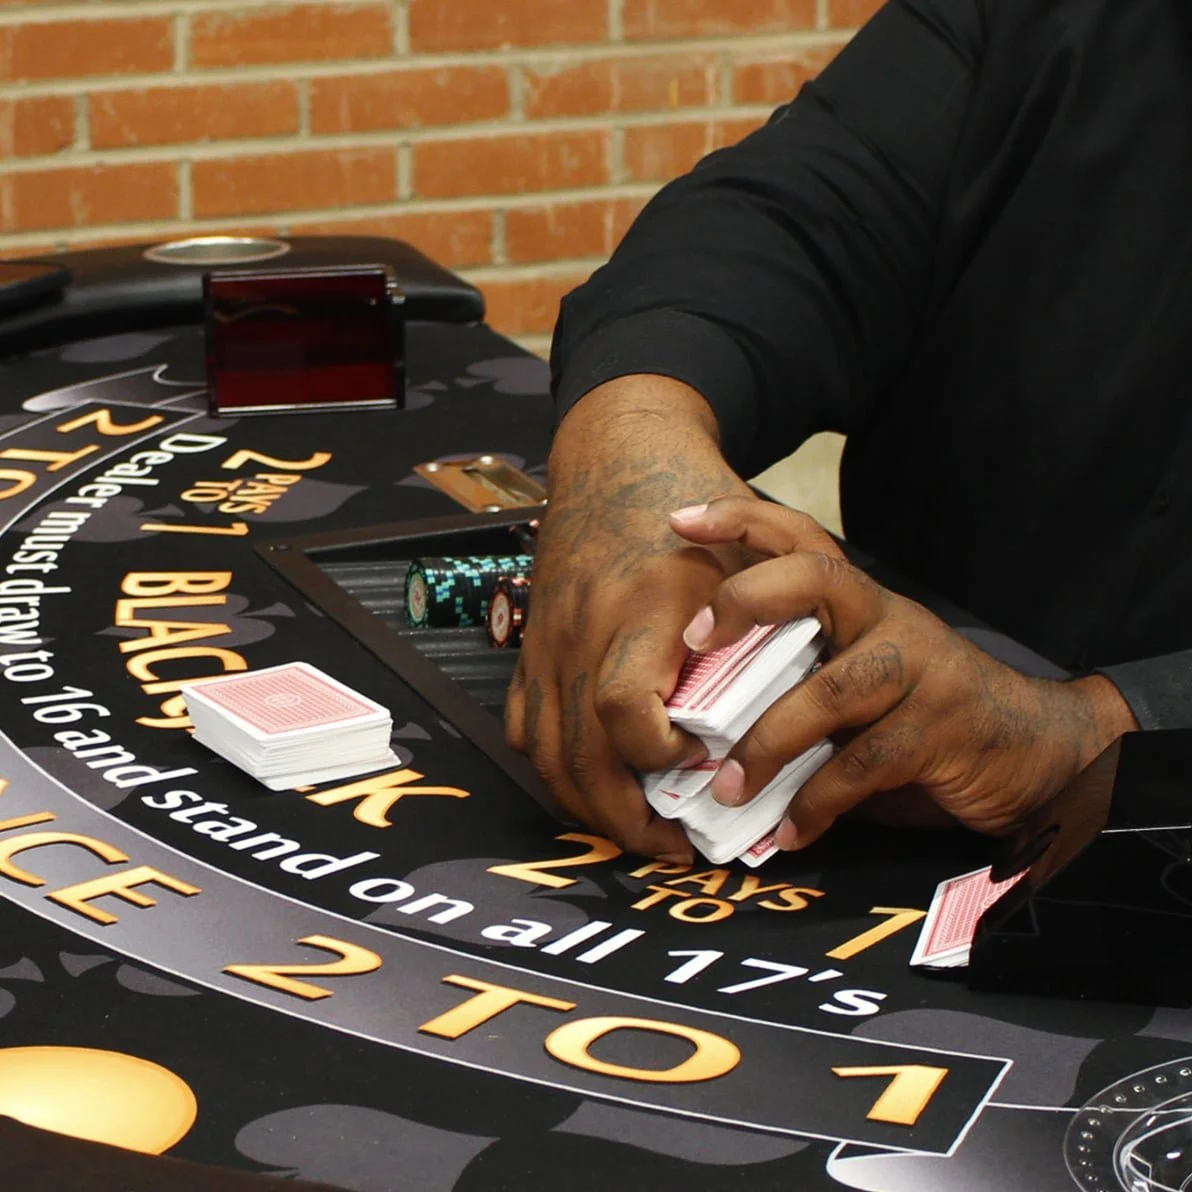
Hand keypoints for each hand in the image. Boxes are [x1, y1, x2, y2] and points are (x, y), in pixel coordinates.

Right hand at [505, 376, 837, 860]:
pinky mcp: (530, 648)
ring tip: (637, 831)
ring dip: (590, 807)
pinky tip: (590, 788)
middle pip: (582, 755)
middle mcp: (582, 635)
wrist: (615, 459)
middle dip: (628, 817)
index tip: (702, 765)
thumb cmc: (688, 510)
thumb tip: (774, 715)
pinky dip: (554, 771)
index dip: (660, 755)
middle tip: (677, 845)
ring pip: (548, 755)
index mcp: (640, 611)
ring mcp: (548, 645)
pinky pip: (524, 729)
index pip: (625, 710)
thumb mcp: (743, 556)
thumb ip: (758, 630)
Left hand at [671, 497, 1139, 849]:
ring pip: (830, 691)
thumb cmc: (923, 716)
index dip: (742, 519)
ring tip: (726, 789)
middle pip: (818, 579)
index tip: (681, 519)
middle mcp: (891, 621)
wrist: (1034, 753)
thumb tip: (704, 722)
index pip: (803, 539)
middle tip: (694, 639)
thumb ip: (799, 684)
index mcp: (863, 604)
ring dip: (767, 745)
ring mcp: (920, 671)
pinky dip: (816, 804)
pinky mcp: (940, 730)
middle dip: (749, 598)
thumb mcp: (857, 685)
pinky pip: (862, 766)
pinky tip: (791, 831)